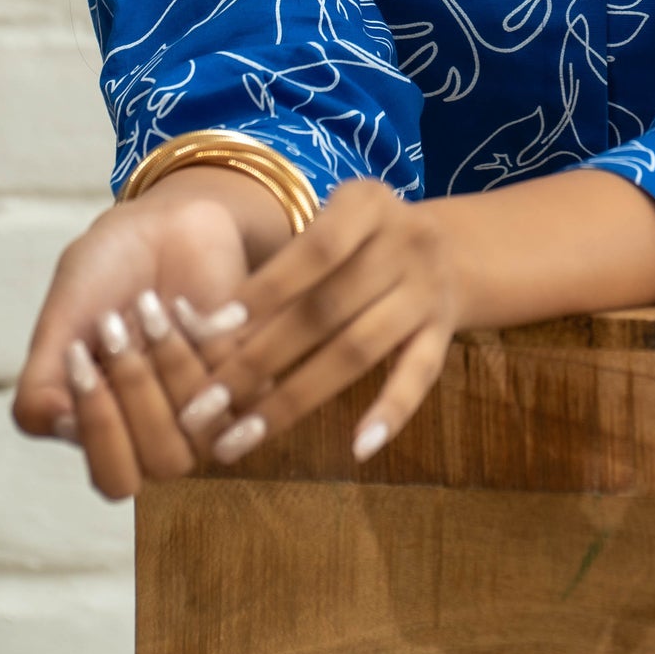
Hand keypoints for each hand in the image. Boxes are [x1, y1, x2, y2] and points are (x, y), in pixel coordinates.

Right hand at [11, 169, 286, 500]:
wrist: (158, 225)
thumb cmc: (103, 278)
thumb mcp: (58, 326)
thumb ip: (40, 385)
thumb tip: (56, 429)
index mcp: (109, 432)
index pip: (115, 480)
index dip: (100, 431)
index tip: (77, 358)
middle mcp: (162, 430)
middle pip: (163, 462)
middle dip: (135, 390)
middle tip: (112, 325)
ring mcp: (209, 403)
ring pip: (206, 428)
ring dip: (172, 364)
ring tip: (146, 304)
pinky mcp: (250, 369)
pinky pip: (240, 380)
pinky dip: (204, 337)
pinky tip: (181, 303)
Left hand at [182, 181, 464, 470]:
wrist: (452, 248)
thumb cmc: (361, 242)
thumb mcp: (331, 228)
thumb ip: (280, 271)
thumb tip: (202, 330)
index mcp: (368, 204)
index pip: (315, 249)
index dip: (265, 289)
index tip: (210, 332)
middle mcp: (405, 243)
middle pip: (327, 309)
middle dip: (259, 360)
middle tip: (205, 405)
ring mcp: (429, 291)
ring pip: (359, 349)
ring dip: (297, 397)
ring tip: (244, 437)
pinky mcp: (444, 333)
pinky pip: (419, 377)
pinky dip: (391, 413)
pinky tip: (358, 448)